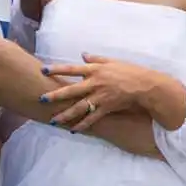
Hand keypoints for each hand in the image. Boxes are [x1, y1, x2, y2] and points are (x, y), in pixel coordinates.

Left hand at [39, 54, 169, 132]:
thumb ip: (96, 59)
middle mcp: (95, 83)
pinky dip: (82, 125)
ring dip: (65, 115)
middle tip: (41, 99)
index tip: (43, 69)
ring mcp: (100, 97)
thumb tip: (83, 55)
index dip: (57, 69)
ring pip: (79, 107)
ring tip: (53, 121)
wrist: (144, 85)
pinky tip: (73, 130)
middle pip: (71, 90)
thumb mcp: (112, 61)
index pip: (72, 69)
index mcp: (95, 70)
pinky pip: (92, 118)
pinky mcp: (106, 108)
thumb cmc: (129, 71)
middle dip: (55, 95)